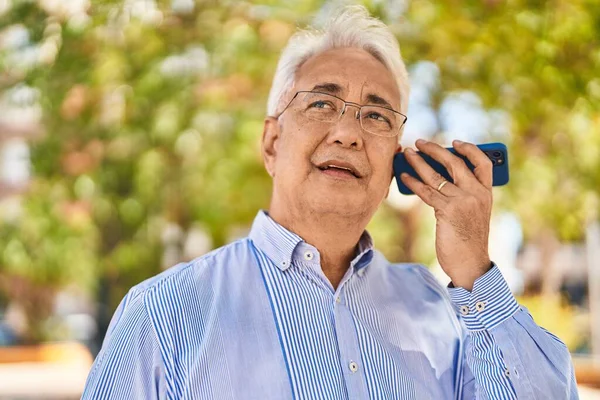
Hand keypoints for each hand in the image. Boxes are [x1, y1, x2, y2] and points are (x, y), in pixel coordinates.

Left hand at [400, 139, 492, 290]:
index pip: (484, 163)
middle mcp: (477, 194)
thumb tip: (436, 174)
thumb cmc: (468, 239)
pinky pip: (427, 191)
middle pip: (455, 163)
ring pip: (436, 175)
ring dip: (418, 162)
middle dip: (434, 149)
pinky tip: (404, 176)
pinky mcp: (448, 211)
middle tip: (419, 142)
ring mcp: (463, 201)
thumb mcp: (473, 213)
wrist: (470, 263)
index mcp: (487, 193)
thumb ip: (463, 194)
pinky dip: (413, 182)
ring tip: (407, 154)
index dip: (469, 149)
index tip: (454, 142)